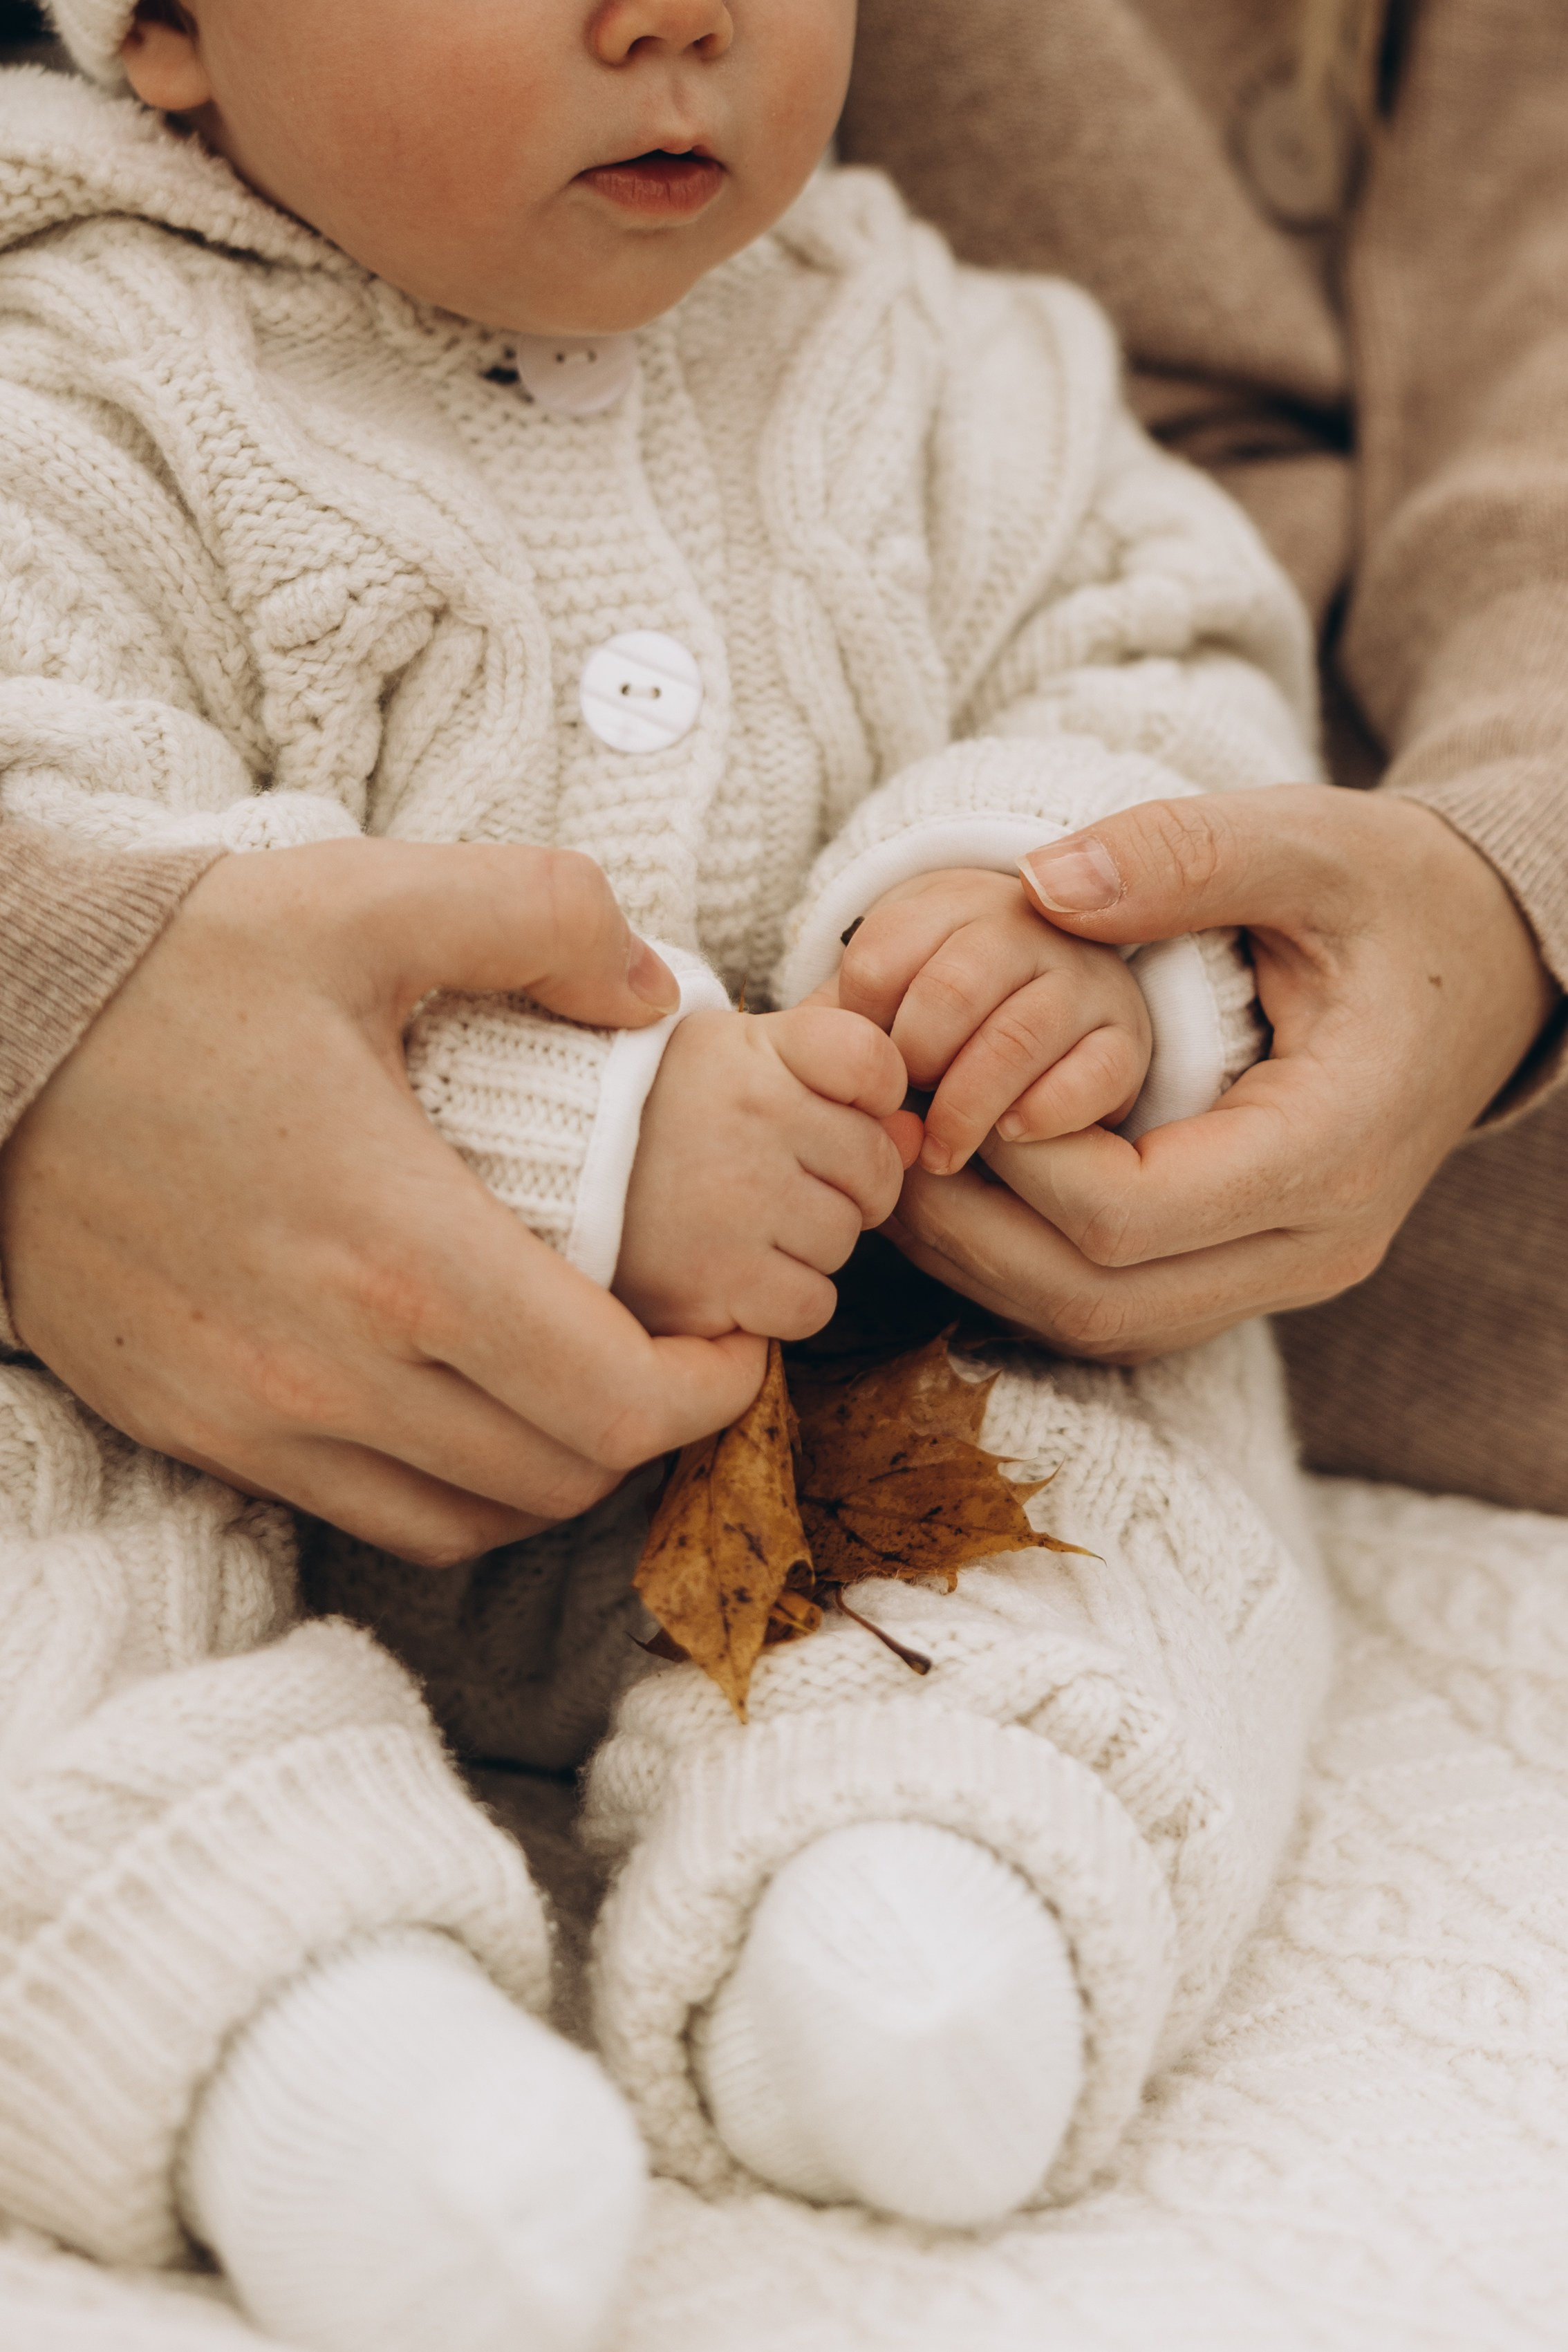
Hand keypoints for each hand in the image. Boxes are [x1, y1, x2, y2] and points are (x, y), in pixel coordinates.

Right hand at [0, 839, 765, 1566]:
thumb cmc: (169, 971)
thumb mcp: (363, 898)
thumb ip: (541, 914)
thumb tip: (650, 991)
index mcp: (399, 1251)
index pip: (613, 1402)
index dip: (707, 1391)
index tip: (732, 1339)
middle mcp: (330, 1370)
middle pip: (559, 1477)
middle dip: (651, 1425)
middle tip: (679, 1355)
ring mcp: (252, 1420)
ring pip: (468, 1521)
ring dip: (557, 1469)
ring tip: (585, 1385)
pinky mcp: (192, 1432)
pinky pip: (365, 1515)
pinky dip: (451, 1490)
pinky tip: (467, 1408)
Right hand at [614, 1005, 918, 1339]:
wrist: (536, 1187)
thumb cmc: (651, 1121)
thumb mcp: (730, 1064)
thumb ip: (834, 1081)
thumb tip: (920, 1137)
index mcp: (748, 1051)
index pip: (872, 1061)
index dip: (871, 1094)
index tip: (830, 1108)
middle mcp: (745, 1119)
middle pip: (876, 1164)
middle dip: (846, 1184)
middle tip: (774, 1181)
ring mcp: (731, 1203)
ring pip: (846, 1239)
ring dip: (810, 1245)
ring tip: (740, 1224)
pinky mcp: (714, 1283)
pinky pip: (811, 1303)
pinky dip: (782, 1301)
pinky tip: (733, 1273)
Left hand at [835, 869, 1151, 1172]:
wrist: (1061, 1001)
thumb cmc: (948, 1011)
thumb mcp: (892, 989)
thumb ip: (846, 1018)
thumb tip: (817, 1068)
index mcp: (949, 904)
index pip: (880, 958)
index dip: (859, 1027)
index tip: (862, 1067)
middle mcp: (1025, 927)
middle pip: (948, 993)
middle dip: (914, 1064)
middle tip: (902, 1111)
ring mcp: (1083, 981)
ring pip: (1015, 1038)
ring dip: (966, 1106)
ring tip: (942, 1152)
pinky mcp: (1126, 1040)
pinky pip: (1089, 1078)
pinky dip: (1041, 1115)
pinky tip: (1009, 1137)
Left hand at [885, 788, 1559, 1359]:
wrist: (1490, 959)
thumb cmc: (1399, 894)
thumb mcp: (1311, 841)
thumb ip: (1180, 856)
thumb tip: (1037, 884)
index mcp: (1332, 1152)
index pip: (1126, 1216)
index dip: (1009, 1158)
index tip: (937, 1076)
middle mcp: (1313, 1245)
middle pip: (1096, 1299)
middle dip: (965, 1229)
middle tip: (875, 1139)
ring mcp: (1283, 1272)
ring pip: (1097, 1322)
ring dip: (982, 1258)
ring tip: (898, 1162)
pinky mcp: (1251, 1269)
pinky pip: (1117, 1303)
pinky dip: (1027, 1258)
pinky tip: (967, 1181)